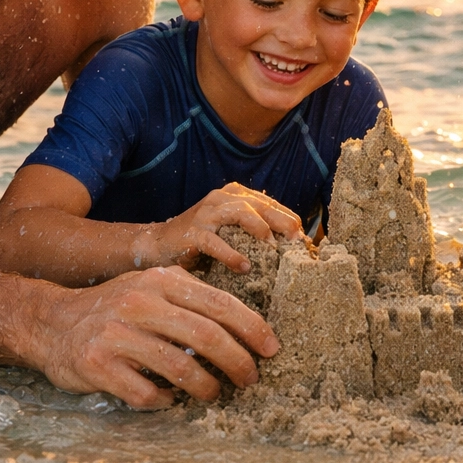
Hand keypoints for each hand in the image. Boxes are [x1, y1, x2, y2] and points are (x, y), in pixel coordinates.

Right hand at [27, 266, 281, 407]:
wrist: (50, 322)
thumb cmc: (114, 308)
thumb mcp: (151, 287)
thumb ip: (190, 296)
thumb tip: (245, 323)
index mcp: (161, 282)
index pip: (219, 304)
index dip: (252, 328)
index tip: (272, 348)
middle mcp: (140, 303)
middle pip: (206, 336)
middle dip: (237, 361)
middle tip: (251, 379)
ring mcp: (118, 335)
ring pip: (179, 367)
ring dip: (206, 387)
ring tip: (215, 393)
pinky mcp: (98, 365)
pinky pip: (144, 392)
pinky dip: (164, 401)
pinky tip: (169, 400)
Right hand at [142, 183, 303, 273]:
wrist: (158, 245)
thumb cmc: (201, 242)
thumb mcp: (230, 231)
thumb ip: (254, 232)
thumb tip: (289, 248)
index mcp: (234, 195)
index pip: (269, 203)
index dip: (289, 218)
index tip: (304, 238)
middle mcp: (221, 198)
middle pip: (260, 204)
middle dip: (283, 220)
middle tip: (297, 240)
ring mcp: (206, 213)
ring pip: (240, 213)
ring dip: (260, 228)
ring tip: (273, 246)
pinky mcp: (192, 233)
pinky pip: (215, 242)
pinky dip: (231, 254)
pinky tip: (244, 267)